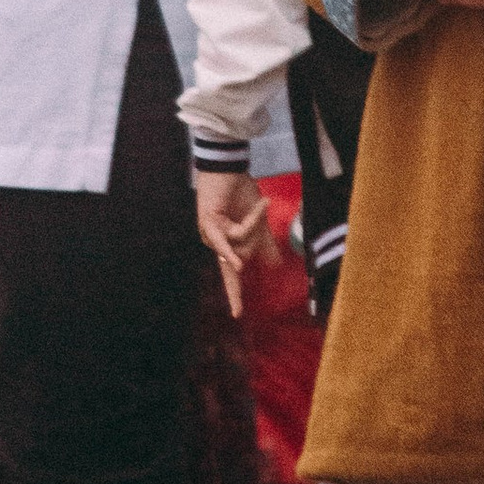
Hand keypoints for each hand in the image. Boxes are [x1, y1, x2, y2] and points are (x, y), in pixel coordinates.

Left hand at [195, 169, 270, 315]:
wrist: (229, 169)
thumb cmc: (240, 194)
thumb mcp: (258, 223)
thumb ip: (265, 244)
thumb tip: (275, 266)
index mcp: (225, 245)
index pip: (229, 275)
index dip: (234, 294)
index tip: (236, 315)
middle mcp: (214, 243)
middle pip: (242, 257)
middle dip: (255, 236)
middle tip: (260, 208)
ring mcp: (208, 234)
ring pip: (239, 246)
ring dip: (253, 225)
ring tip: (259, 204)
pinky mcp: (208, 224)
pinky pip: (233, 236)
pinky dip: (244, 232)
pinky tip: (236, 260)